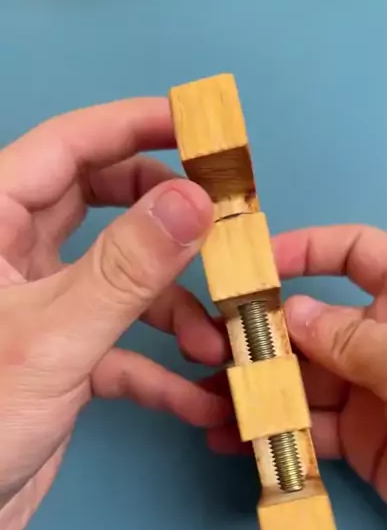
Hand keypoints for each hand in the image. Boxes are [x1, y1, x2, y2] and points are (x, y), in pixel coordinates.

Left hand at [0, 99, 228, 529]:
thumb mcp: (54, 337)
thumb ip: (126, 269)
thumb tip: (193, 202)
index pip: (68, 146)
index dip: (135, 127)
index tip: (201, 130)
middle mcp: (17, 258)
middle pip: (106, 208)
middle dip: (169, 226)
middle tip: (223, 235)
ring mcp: (43, 311)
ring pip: (125, 286)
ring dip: (177, 315)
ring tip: (217, 347)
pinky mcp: (62, 363)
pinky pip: (123, 354)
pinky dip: (161, 376)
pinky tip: (198, 401)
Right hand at [207, 226, 386, 529]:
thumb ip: (349, 338)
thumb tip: (291, 313)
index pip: (357, 253)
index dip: (305, 250)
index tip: (253, 267)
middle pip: (316, 324)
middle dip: (262, 337)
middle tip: (206, 354)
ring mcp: (378, 394)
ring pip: (305, 382)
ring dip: (258, 390)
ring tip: (207, 402)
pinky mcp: (367, 445)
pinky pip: (311, 432)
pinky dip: (274, 435)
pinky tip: (233, 440)